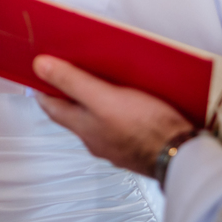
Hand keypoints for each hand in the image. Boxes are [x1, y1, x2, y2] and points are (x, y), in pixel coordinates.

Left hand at [33, 55, 193, 176]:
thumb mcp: (102, 97)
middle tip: (69, 72)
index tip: (39, 73)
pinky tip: (131, 101)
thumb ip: (71, 82)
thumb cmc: (144, 128)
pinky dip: (118, 111)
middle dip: (69, 94)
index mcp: (82, 128)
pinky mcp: (137, 144)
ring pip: (97, 120)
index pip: (51, 107)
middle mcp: (95, 140)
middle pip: (73, 114)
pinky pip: (120, 124)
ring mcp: (117, 144)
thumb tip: (39, 67)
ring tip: (102, 82)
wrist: (182, 155)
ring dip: (95, 102)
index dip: (43, 89)